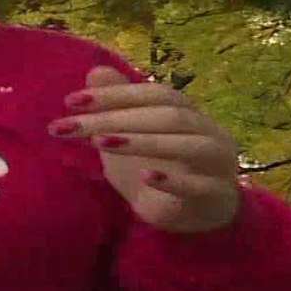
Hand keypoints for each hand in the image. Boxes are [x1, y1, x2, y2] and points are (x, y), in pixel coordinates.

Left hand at [49, 66, 240, 232]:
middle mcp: (208, 132)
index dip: (115, 94)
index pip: (154, 94)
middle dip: (116, 118)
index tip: (71, 101)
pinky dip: (172, 180)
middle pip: (167, 116)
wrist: (193, 218)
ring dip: (142, 141)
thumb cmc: (160, 170)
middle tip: (73, 126)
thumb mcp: (129, 139)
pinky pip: (200, 186)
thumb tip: (96, 72)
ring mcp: (219, 164)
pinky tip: (144, 176)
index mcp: (188, 113)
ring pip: (187, 144)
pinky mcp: (217, 196)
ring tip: (100, 142)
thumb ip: (116, 108)